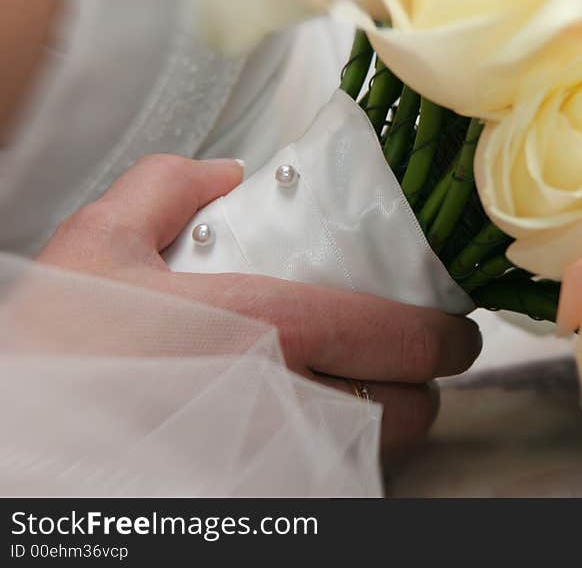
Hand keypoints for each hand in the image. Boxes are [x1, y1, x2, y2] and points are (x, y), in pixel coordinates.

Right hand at [38, 154, 481, 454]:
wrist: (16, 446)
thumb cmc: (52, 351)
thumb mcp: (96, 245)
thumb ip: (166, 189)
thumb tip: (226, 172)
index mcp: (259, 328)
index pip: (397, 339)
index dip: (443, 339)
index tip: (451, 334)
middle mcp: (277, 401)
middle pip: (404, 412)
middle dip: (418, 390)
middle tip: (405, 367)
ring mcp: (266, 461)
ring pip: (371, 456)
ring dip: (381, 427)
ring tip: (360, 397)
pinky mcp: (248, 496)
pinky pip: (324, 484)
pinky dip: (335, 460)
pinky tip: (307, 436)